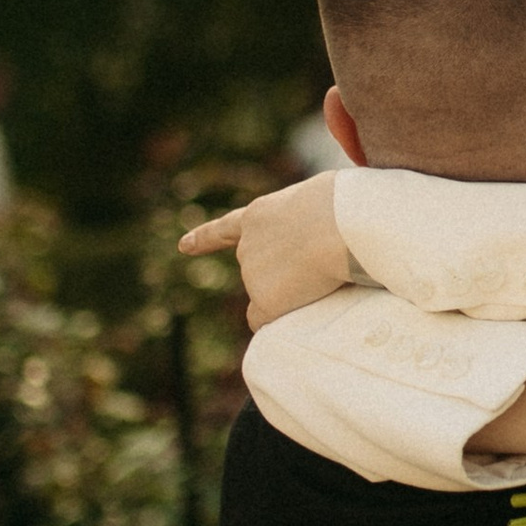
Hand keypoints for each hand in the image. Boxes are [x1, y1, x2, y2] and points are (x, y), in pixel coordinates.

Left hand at [177, 175, 352, 329]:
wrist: (337, 225)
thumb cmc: (342, 206)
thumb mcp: (318, 200)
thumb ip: (308, 222)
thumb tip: (319, 246)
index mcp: (259, 215)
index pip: (227, 228)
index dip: (204, 238)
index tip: (184, 246)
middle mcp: (247, 246)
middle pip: (260, 271)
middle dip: (282, 273)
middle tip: (320, 264)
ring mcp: (252, 274)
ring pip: (270, 295)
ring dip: (291, 292)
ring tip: (325, 274)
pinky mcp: (265, 300)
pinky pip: (260, 319)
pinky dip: (272, 321)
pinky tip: (282, 325)